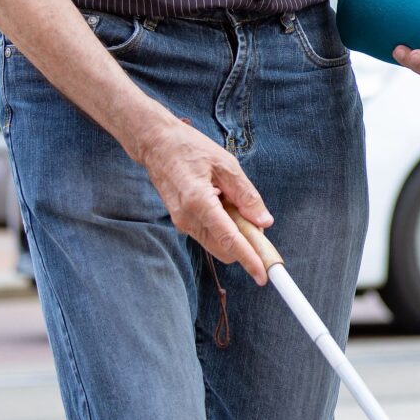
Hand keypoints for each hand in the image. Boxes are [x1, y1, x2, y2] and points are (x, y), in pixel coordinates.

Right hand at [132, 116, 271, 282]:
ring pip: (217, 243)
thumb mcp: (226, 165)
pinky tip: (222, 202)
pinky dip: (223, 227)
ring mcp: (182, 223)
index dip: (249, 259)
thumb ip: (246, 195)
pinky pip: (209, 234)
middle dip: (246, 243)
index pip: (229, 240)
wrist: (156, 144)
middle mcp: (187, 219)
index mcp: (199, 202)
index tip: (264, 275)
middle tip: (254, 217)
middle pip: (225, 249)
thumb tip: (264, 222)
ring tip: (233, 200)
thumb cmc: (190, 148)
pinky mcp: (182, 222)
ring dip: (234, 233)